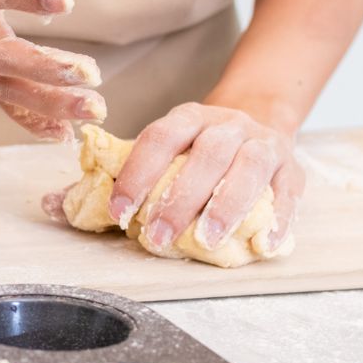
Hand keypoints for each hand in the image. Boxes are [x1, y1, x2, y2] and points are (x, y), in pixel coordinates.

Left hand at [107, 103, 303, 253]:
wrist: (261, 120)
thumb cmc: (202, 149)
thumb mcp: (170, 148)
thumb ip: (131, 173)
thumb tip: (70, 205)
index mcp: (190, 117)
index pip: (161, 138)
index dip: (138, 173)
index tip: (120, 211)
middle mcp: (229, 125)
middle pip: (208, 154)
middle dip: (181, 198)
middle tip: (159, 234)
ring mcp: (264, 144)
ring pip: (250, 167)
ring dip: (227, 205)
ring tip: (207, 239)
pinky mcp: (292, 169)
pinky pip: (288, 193)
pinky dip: (278, 220)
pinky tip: (262, 244)